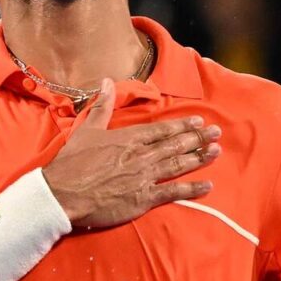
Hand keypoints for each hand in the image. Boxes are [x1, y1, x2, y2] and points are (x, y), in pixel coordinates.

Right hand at [43, 79, 220, 228]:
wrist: (63, 194)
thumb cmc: (72, 162)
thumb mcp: (87, 129)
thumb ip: (102, 106)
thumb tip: (106, 81)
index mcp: (128, 138)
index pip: (162, 130)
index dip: (182, 125)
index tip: (199, 121)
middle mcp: (141, 155)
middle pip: (175, 145)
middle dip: (198, 138)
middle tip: (216, 132)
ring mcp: (144, 177)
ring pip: (178, 164)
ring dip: (199, 157)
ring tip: (216, 151)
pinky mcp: (143, 198)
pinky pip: (173, 192)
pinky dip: (192, 189)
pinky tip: (207, 186)